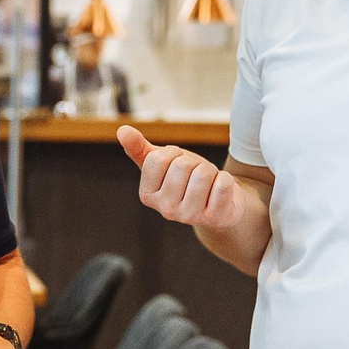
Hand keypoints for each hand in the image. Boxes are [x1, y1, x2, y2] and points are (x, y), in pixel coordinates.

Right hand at [118, 127, 247, 230]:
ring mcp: (190, 217)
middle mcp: (166, 210)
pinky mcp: (215, 218)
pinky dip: (226, 180)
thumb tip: (122, 131)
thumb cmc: (187, 179)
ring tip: (208, 182)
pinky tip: (220, 190)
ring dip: (210, 171)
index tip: (177, 165)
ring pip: (203, 174)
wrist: (218, 201)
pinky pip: (223, 184)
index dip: (173, 154)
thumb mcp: (163, 162)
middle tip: (195, 175)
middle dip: (194, 162)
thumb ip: (139, 148)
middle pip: (182, 165)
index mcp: (147, 195)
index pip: (159, 158)